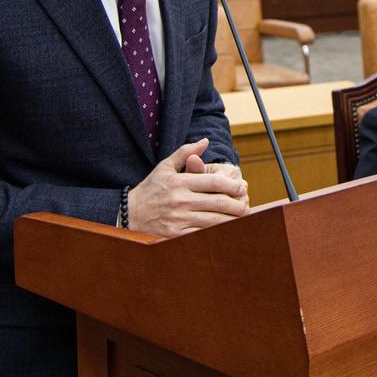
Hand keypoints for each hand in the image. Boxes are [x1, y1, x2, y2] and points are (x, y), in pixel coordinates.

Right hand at [128, 138, 248, 237]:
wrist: (129, 213)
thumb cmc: (150, 188)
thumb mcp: (165, 167)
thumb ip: (185, 152)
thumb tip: (205, 141)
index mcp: (180, 182)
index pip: (214, 182)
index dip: (232, 185)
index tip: (242, 187)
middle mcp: (180, 200)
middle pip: (218, 202)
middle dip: (237, 204)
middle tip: (246, 203)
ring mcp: (178, 219)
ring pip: (213, 221)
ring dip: (231, 220)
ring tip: (241, 217)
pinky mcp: (175, 234)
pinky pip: (202, 234)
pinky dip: (216, 233)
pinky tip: (225, 230)